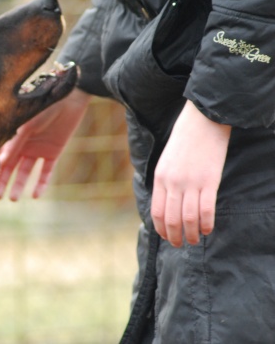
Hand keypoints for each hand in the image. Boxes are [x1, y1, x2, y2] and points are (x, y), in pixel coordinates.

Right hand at [0, 88, 90, 200]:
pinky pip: (46, 171)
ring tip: (13, 199)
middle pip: (11, 167)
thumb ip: (16, 142)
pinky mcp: (54, 152)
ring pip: (26, 171)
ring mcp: (38, 149)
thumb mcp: (28, 125)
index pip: (2, 156)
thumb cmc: (44, 106)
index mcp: (14, 135)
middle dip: (3, 182)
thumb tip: (0, 159)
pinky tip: (35, 195)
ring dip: (19, 184)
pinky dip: (41, 183)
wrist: (69, 97)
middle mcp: (24, 144)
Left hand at [151, 100, 230, 246]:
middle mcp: (172, 183)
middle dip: (174, 236)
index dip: (161, 229)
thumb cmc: (184, 141)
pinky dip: (205, 224)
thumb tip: (166, 203)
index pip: (157, 211)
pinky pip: (205, 210)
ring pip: (188, 218)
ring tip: (194, 240)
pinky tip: (207, 230)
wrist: (201, 121)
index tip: (166, 237)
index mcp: (160, 178)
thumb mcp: (166, 161)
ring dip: (191, 234)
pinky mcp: (208, 181)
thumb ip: (165, 181)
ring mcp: (190, 183)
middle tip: (179, 244)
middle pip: (171, 219)